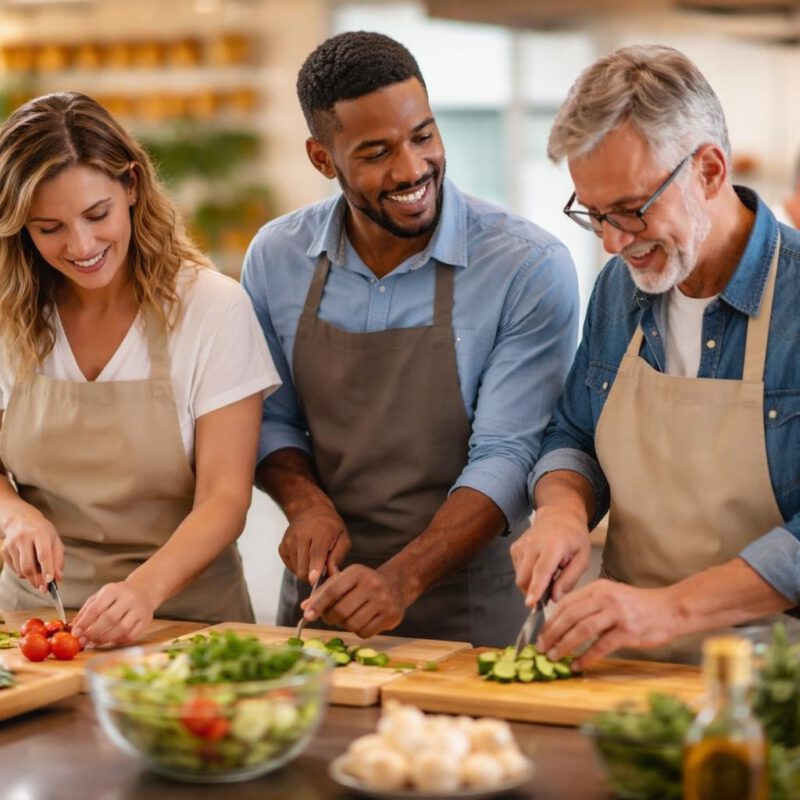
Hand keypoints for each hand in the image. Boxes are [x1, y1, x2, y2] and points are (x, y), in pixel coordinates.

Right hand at [0, 506, 63, 591]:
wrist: (21, 519)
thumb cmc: (42, 531)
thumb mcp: (55, 540)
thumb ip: (58, 559)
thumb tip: (58, 578)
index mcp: (40, 533)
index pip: (44, 554)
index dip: (47, 570)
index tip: (50, 582)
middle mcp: (24, 538)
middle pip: (29, 566)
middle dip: (37, 580)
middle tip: (44, 588)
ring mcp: (12, 544)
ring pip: (21, 570)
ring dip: (31, 578)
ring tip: (38, 576)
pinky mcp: (4, 550)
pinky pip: (14, 569)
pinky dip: (23, 573)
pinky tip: (29, 567)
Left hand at [70, 578, 157, 646]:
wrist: (144, 590)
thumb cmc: (118, 595)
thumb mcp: (101, 596)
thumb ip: (86, 611)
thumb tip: (74, 628)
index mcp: (113, 590)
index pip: (96, 608)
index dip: (84, 623)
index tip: (75, 633)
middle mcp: (128, 598)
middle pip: (109, 619)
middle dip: (93, 633)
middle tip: (82, 641)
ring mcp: (139, 610)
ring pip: (122, 629)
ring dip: (105, 639)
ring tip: (94, 642)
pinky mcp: (145, 620)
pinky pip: (131, 635)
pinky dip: (118, 641)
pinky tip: (110, 640)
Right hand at [278, 504, 350, 584]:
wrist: (310, 510)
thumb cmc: (330, 526)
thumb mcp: (343, 537)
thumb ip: (339, 555)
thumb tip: (333, 574)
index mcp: (320, 530)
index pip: (316, 552)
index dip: (315, 568)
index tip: (314, 581)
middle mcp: (301, 534)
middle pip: (304, 566)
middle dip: (314, 575)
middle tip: (324, 569)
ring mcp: (289, 541)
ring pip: (297, 569)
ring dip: (308, 571)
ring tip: (315, 560)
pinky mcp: (282, 547)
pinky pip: (291, 567)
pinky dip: (300, 567)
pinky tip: (306, 557)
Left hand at [300, 564, 404, 637]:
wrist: (396, 585)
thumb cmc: (363, 583)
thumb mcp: (345, 580)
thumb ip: (325, 592)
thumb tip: (305, 607)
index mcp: (357, 572)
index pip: (332, 590)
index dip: (318, 604)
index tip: (307, 615)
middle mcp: (372, 584)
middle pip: (341, 610)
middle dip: (330, 618)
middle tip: (329, 618)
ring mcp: (384, 601)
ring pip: (352, 624)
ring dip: (345, 625)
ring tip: (348, 618)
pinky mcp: (392, 616)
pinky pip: (365, 633)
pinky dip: (358, 631)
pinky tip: (362, 622)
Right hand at [510, 505, 589, 606]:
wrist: (559, 515)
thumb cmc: (574, 538)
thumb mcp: (582, 558)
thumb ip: (570, 579)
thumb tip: (554, 597)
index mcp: (553, 545)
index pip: (542, 570)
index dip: (536, 588)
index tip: (530, 603)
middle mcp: (533, 544)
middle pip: (525, 578)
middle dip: (534, 592)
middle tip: (551, 591)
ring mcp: (521, 545)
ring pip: (520, 577)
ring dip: (532, 583)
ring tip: (549, 574)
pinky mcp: (514, 548)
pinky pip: (518, 571)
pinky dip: (528, 575)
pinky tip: (539, 567)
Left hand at [536, 580, 678, 669]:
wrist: (670, 609)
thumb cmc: (639, 605)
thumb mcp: (612, 595)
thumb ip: (591, 604)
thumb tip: (565, 622)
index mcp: (598, 588)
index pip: (567, 603)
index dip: (551, 620)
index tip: (541, 633)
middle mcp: (605, 598)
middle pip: (570, 616)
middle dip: (552, 633)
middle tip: (542, 647)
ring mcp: (616, 614)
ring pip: (582, 630)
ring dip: (565, 645)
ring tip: (554, 656)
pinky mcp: (627, 631)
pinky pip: (601, 646)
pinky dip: (587, 656)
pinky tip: (578, 664)